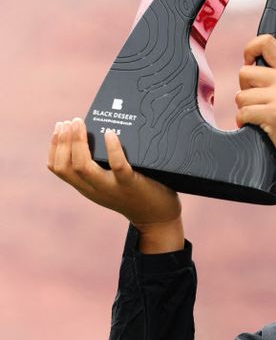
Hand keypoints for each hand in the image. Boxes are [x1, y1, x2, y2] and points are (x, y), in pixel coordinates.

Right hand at [47, 118, 183, 250]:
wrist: (157, 219)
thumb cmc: (135, 193)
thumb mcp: (110, 181)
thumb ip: (101, 165)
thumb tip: (98, 130)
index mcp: (86, 186)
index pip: (58, 168)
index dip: (54, 146)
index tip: (59, 128)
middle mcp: (94, 188)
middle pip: (65, 166)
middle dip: (62, 141)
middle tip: (69, 121)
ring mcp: (111, 188)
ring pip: (83, 167)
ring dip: (78, 142)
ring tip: (80, 123)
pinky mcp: (130, 184)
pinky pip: (118, 166)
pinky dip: (112, 148)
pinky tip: (110, 134)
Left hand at [235, 36, 275, 187]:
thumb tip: (247, 66)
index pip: (265, 42)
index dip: (249, 50)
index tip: (249, 64)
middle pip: (245, 72)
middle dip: (245, 90)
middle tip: (259, 102)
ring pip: (241, 96)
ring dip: (246, 109)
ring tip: (262, 117)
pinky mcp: (274, 115)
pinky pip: (243, 113)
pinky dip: (244, 122)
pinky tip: (257, 127)